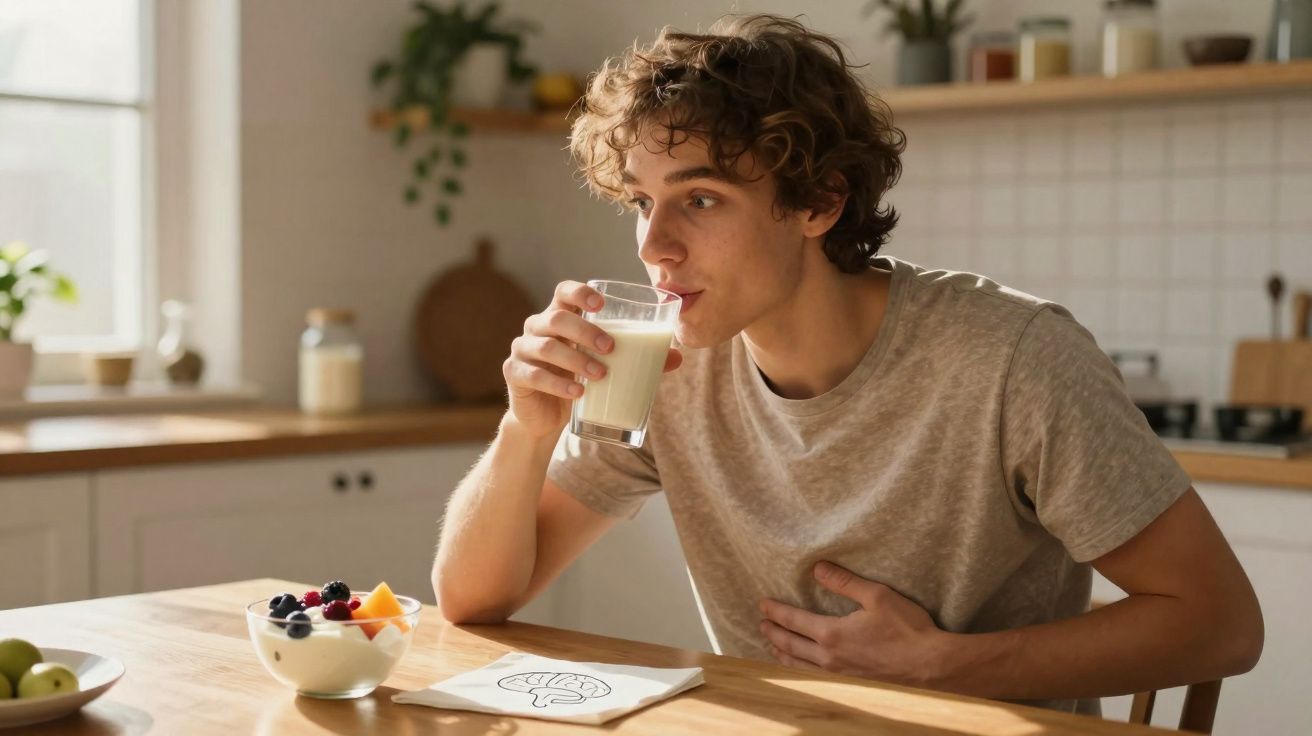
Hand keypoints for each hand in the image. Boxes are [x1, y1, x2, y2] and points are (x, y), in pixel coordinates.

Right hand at [503, 280, 682, 438]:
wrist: (545, 418)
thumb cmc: (579, 382)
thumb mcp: (606, 367)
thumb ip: (637, 358)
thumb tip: (676, 357)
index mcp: (560, 318)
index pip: (564, 292)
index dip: (580, 292)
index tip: (601, 303)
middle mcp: (538, 328)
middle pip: (556, 318)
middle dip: (585, 331)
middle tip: (611, 348)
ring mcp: (523, 350)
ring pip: (546, 346)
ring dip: (576, 359)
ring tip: (600, 375)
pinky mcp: (515, 374)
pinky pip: (533, 374)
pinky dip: (558, 384)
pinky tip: (577, 394)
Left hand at [758, 561, 949, 688]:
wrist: (931, 666)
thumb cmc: (907, 629)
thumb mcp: (877, 596)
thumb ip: (844, 582)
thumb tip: (818, 568)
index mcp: (832, 634)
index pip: (794, 621)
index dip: (775, 612)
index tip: (762, 605)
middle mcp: (829, 658)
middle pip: (790, 645)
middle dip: (774, 633)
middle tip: (762, 625)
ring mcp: (839, 675)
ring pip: (800, 666)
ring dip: (783, 655)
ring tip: (774, 647)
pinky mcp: (851, 685)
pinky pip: (815, 678)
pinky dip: (800, 671)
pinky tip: (803, 669)